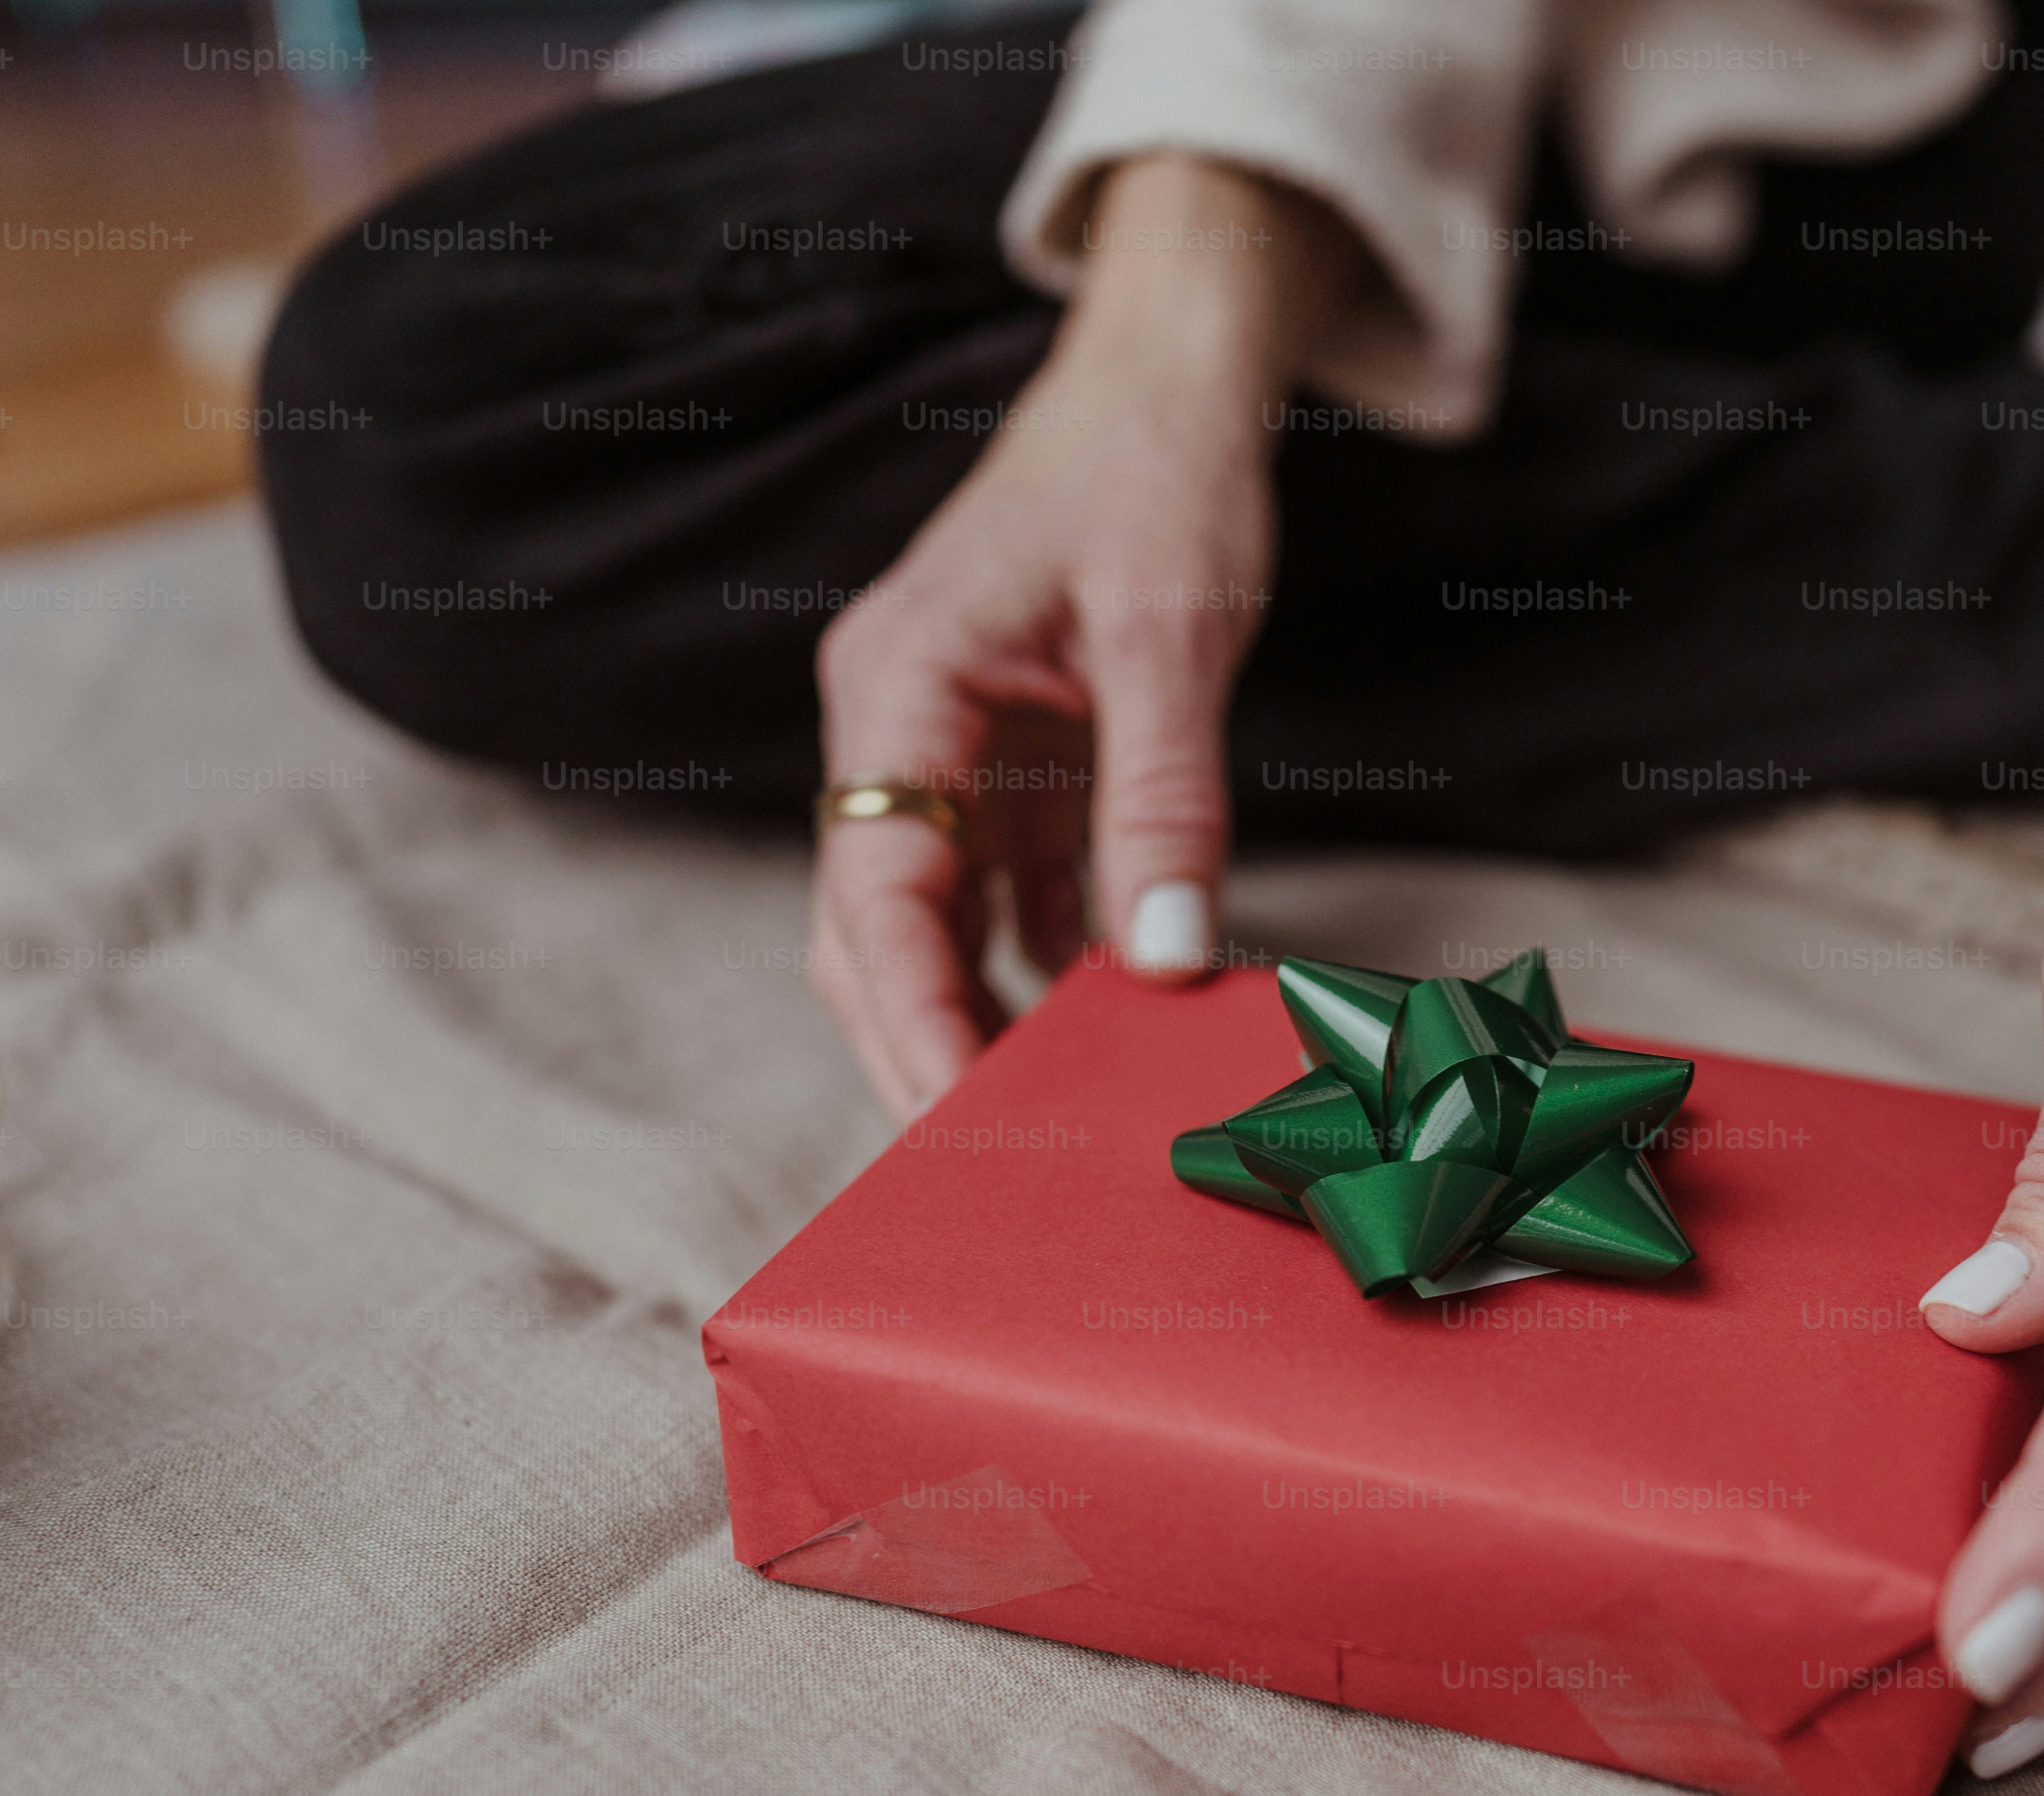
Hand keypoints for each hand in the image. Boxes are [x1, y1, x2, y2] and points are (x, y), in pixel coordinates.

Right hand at [809, 156, 1363, 1114]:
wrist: (1170, 378)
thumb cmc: (1159, 469)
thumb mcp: (1170, 632)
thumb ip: (1160, 795)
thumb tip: (1166, 955)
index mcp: (897, 685)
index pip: (873, 891)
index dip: (909, 1017)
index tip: (955, 1121)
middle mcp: (896, 725)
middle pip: (875, 929)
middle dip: (924, 1046)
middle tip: (993, 1169)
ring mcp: (947, 747)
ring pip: (933, 924)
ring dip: (982, 1018)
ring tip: (1051, 1121)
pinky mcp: (1007, 761)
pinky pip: (1005, 892)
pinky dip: (1045, 965)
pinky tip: (1104, 1028)